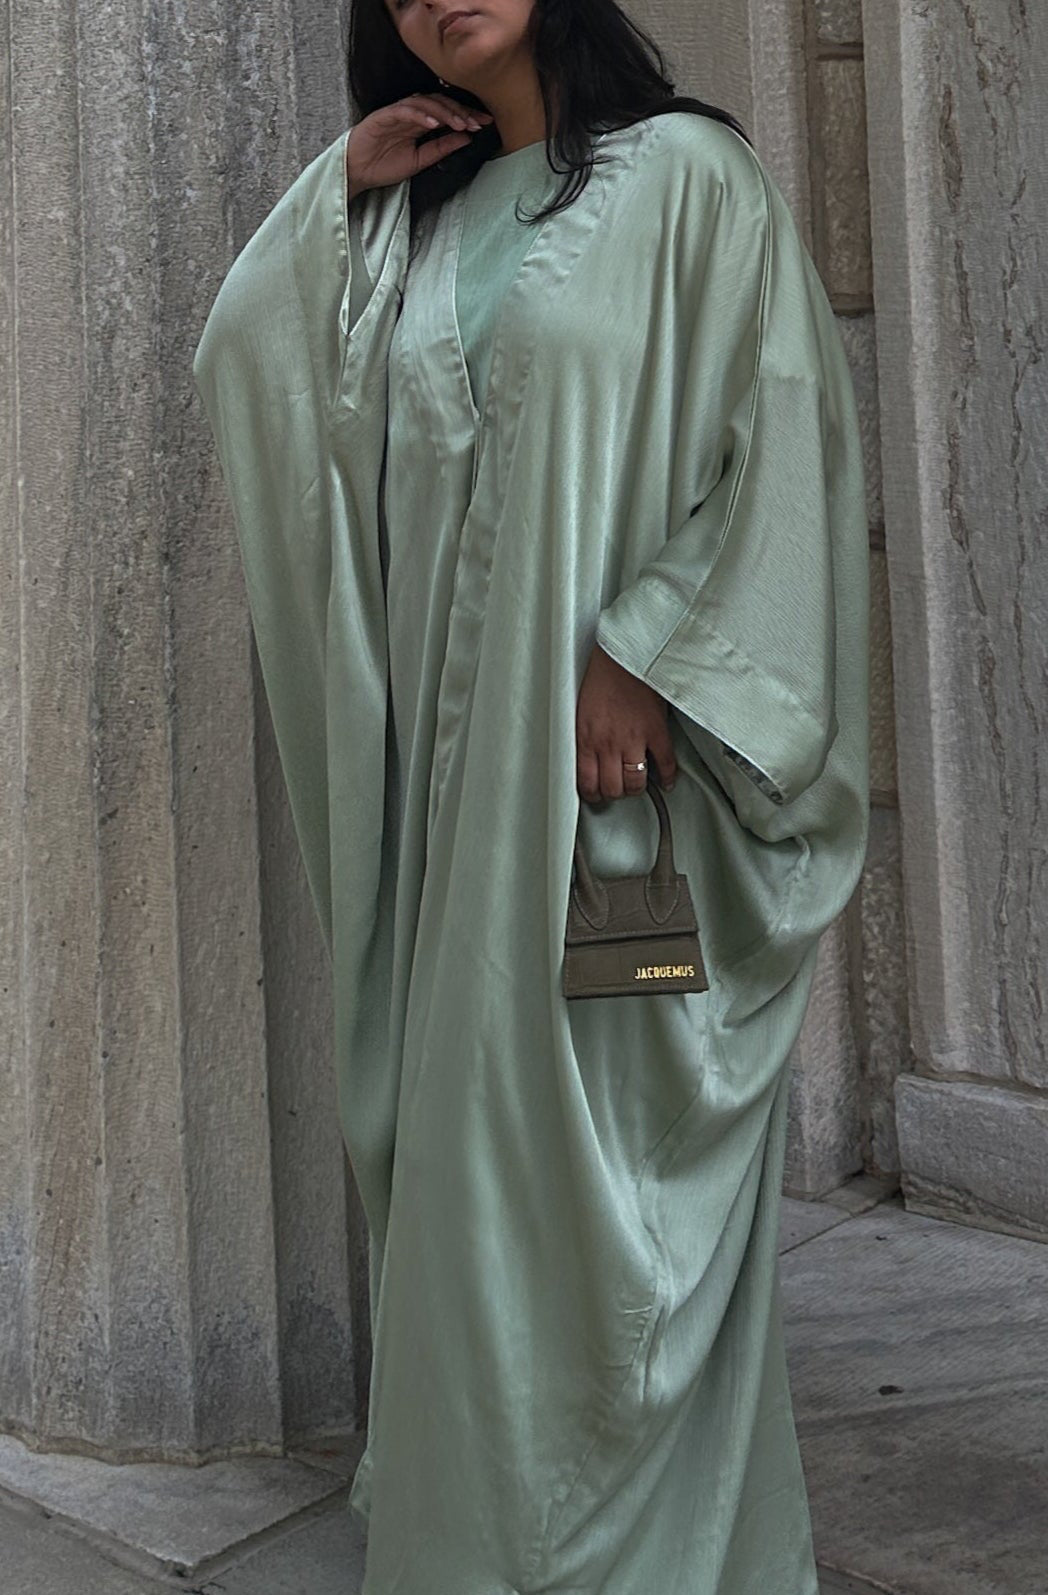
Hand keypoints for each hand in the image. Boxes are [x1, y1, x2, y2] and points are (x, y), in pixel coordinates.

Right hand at [346, 93, 494, 197]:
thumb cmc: (383, 166)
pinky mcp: (383, 116)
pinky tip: (433, 123)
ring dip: (444, 112)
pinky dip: (420, 115)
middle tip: (477, 123)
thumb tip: (467, 139)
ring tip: (459, 123)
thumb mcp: (420, 161)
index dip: (466, 116)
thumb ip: (441, 148)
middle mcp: (410, 114)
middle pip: (439, 103)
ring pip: (424, 103)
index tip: (485, 124)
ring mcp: (396, 112)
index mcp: (420, 123)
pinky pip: (404, 110)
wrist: (356, 172)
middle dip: (460, 111)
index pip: (447, 113)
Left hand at [576, 643, 677, 801]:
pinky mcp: (656, 731)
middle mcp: (608, 743)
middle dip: (614, 793)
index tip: (597, 794)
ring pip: (635, 783)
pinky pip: (665, 763)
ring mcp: (633, 739)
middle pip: (612, 788)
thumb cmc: (603, 676)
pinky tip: (666, 781)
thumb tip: (587, 757)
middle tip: (618, 789)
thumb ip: (585, 735)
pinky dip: (667, 777)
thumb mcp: (581, 710)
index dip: (593, 794)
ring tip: (637, 784)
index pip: (587, 782)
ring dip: (636, 788)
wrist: (625, 654)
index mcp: (586, 737)